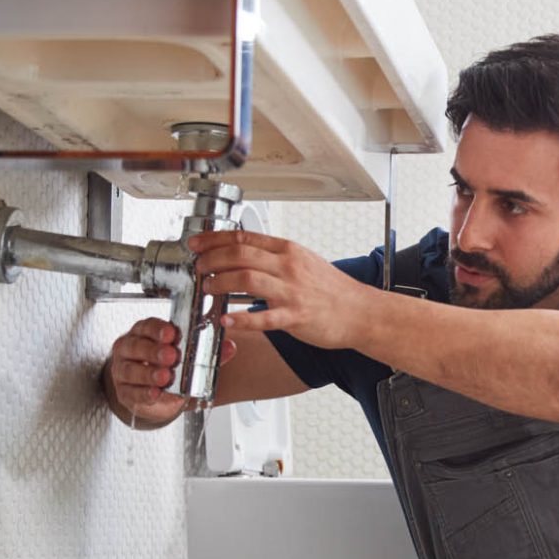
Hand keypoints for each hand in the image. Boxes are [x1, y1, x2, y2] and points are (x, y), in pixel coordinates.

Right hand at [103, 317, 236, 425]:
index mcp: (144, 333)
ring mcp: (123, 370)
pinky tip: (155, 393)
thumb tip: (230, 347)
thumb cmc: (170, 367)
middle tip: (171, 356)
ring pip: (130, 370)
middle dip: (154, 351)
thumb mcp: (189, 358)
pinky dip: (144, 393)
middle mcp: (129, 349)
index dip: (158, 329)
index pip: (146, 326)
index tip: (171, 334)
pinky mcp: (125, 392)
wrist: (157, 394)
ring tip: (165, 376)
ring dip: (148, 373)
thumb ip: (208, 352)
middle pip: (136, 346)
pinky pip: (131, 392)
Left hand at [189, 230, 369, 348]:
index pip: (244, 238)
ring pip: (246, 278)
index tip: (197, 244)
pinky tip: (226, 320)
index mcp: (288, 251)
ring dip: (220, 283)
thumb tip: (244, 255)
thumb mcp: (303, 261)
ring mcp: (292, 291)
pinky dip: (241, 319)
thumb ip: (275, 257)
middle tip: (198, 267)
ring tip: (207, 288)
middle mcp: (288, 266)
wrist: (361, 312)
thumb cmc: (332, 290)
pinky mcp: (296, 317)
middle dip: (211, 259)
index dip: (214, 239)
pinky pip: (264, 317)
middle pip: (239, 254)